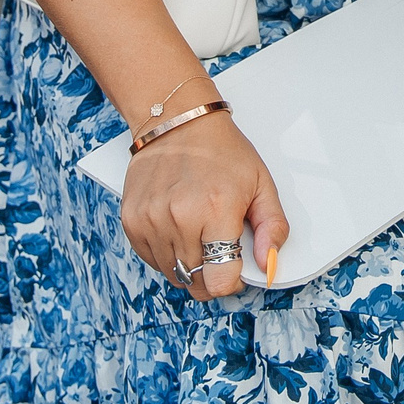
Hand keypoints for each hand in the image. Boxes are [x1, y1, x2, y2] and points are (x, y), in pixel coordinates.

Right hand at [120, 110, 287, 300]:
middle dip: (211, 276)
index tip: (236, 270)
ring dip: (188, 265)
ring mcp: (151, 220)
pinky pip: (151, 260)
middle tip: (219, 251)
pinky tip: (178, 229)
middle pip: (195, 283)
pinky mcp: (132, 220)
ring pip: (173, 274)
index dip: (233, 282)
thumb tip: (268, 266)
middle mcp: (179, 218)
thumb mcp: (261, 183)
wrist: (178, 121)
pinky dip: (166, 254)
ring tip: (198, 234)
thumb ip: (272, 227)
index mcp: (216, 209)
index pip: (220, 281)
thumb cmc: (222, 152)